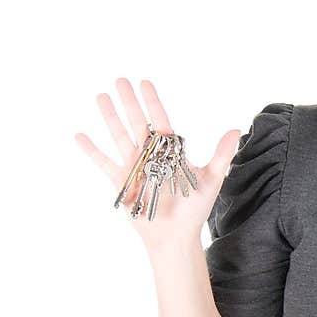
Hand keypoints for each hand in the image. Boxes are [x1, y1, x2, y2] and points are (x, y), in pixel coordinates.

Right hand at [74, 78, 241, 248]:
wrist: (175, 236)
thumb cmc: (195, 210)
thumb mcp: (211, 179)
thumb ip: (221, 154)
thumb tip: (236, 129)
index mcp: (171, 153)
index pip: (160, 120)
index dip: (152, 102)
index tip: (144, 82)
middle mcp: (151, 156)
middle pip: (137, 122)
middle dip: (129, 101)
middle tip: (119, 80)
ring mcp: (135, 167)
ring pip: (119, 136)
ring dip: (110, 117)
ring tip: (101, 96)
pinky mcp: (122, 182)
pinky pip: (103, 163)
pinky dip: (91, 150)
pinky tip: (80, 135)